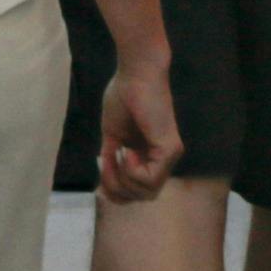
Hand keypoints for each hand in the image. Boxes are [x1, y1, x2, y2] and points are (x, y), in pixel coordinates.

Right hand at [95, 54, 183, 204]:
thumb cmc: (123, 95)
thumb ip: (111, 161)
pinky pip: (150, 180)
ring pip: (147, 192)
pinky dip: (132, 171)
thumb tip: (103, 189)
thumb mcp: (112, 136)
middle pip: (142, 196)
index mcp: (148, 155)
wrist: (134, 73)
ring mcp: (169, 156)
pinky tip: (126, 151)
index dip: (116, 191)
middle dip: (117, 188)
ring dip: (123, 180)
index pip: (137, 191)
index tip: (100, 180)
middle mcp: (163, 159)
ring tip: (116, 154)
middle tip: (105, 165)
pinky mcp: (170, 149)